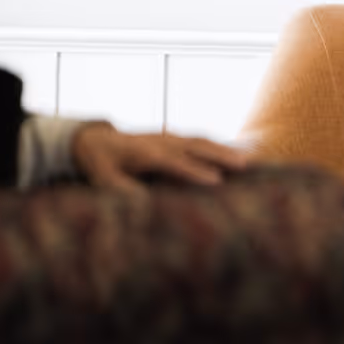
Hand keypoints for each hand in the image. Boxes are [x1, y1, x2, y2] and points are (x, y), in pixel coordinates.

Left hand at [71, 126, 250, 192]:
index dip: (196, 172)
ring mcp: (170, 138)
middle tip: (245, 166)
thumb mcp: (104, 181)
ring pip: (202, 141)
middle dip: (221, 155)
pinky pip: (200, 141)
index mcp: (147, 154)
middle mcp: (163, 142)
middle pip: (197, 146)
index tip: (217, 182)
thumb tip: (142, 205)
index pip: (176, 163)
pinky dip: (219, 147)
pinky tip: (236, 156)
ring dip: (225, 150)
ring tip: (248, 162)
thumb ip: (122, 191)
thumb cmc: (101, 165)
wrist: (95, 141)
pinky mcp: (174, 138)